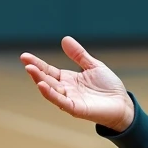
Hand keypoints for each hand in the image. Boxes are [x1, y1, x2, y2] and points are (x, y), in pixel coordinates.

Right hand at [20, 37, 134, 132]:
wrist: (123, 103)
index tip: (24, 56)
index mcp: (68, 79)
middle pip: (47, 79)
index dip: (37, 63)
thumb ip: (79, 55)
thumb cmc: (108, 87)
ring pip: (51, 90)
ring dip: (40, 81)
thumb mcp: (93, 66)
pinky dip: (51, 94)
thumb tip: (64, 39)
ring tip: (30, 70)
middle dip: (35, 71)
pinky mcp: (77, 109)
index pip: (48, 70)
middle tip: (25, 61)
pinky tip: (42, 86)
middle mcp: (66, 90)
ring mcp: (70, 100)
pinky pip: (61, 102)